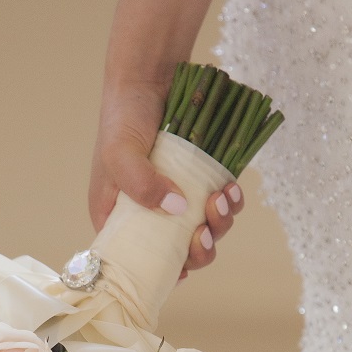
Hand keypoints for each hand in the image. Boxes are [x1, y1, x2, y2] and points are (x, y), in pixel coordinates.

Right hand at [89, 76, 244, 281]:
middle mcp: (150, 215)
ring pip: (205, 232)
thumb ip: (141, 185)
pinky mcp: (201, 184)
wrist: (149, 77)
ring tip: (222, 200)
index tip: (182, 270)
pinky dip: (230, 203)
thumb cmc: (123, 118)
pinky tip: (231, 189)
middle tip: (205, 231)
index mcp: (120, 219)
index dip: (162, 273)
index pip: (139, 261)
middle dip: (199, 250)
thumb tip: (177, 210)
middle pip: (179, 253)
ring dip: (219, 225)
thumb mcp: (120, 153)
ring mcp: (178, 201)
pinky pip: (221, 205)